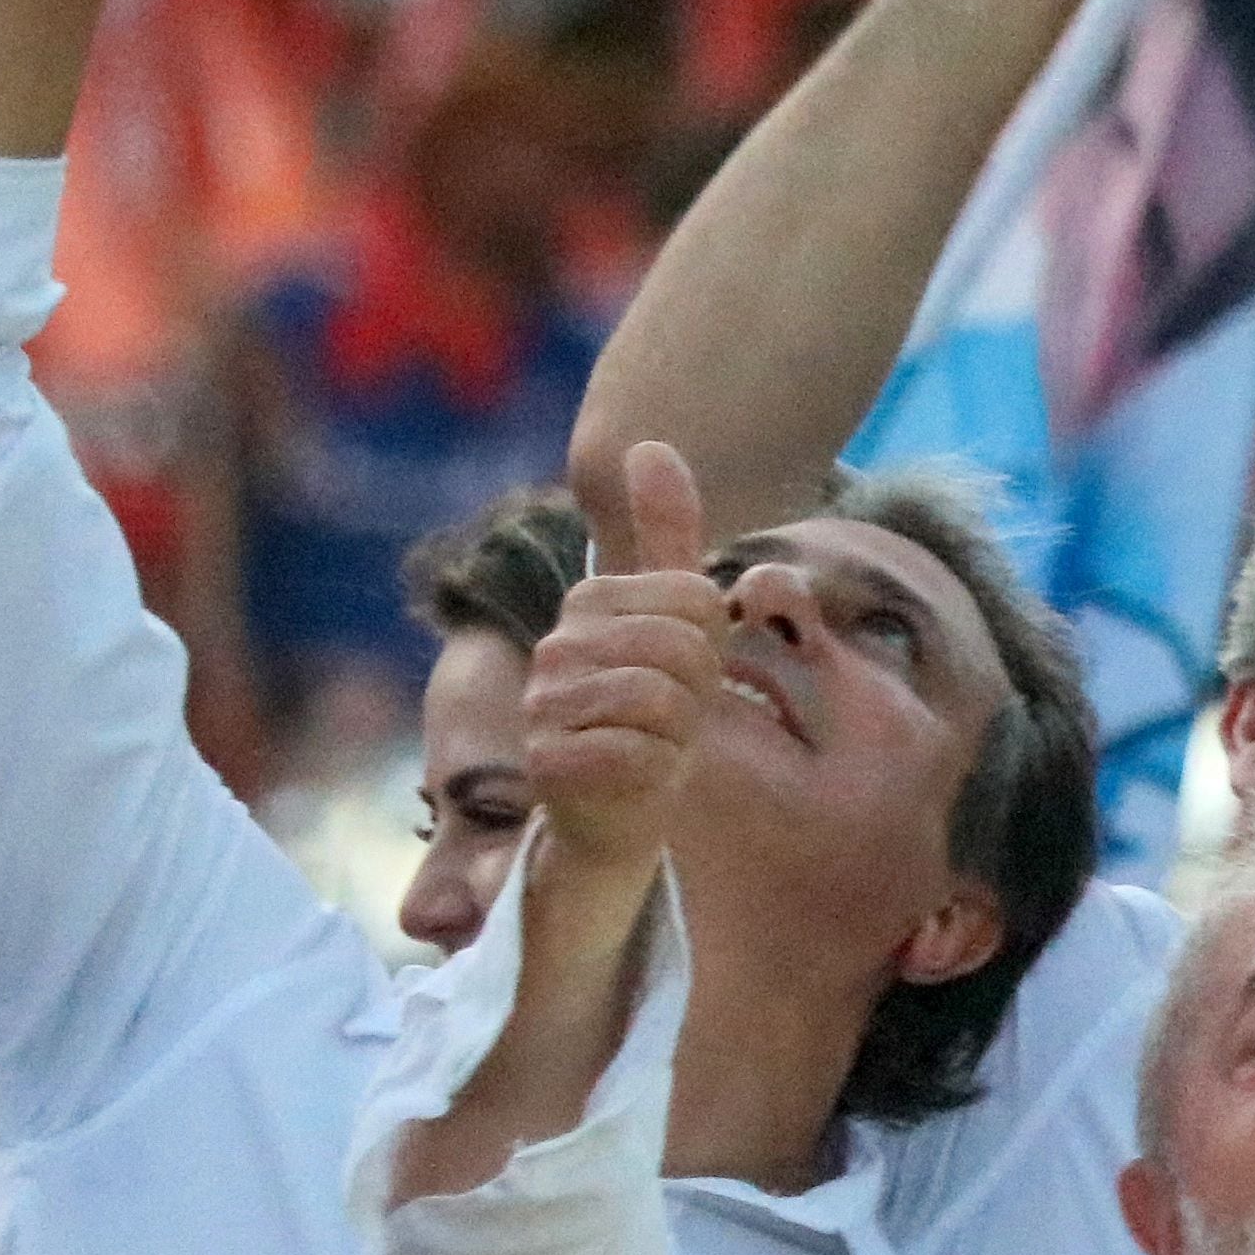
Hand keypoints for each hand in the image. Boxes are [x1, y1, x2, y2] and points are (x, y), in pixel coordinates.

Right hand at [526, 442, 725, 884]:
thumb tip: (650, 442)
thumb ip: (668, 537)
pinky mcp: (547, 765)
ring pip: (659, 700)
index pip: (695, 598)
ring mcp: (543, 704)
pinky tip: (639, 779)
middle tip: (673, 718)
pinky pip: (638, 753)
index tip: (684, 675)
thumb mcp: (676, 623)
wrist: (617, 812)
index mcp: (589, 601)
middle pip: (681, 647)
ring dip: (679, 735)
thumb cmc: (654, 713)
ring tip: (656, 745)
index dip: (711, 646)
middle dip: (697, 693)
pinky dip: (658, 772)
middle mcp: (555, 645)